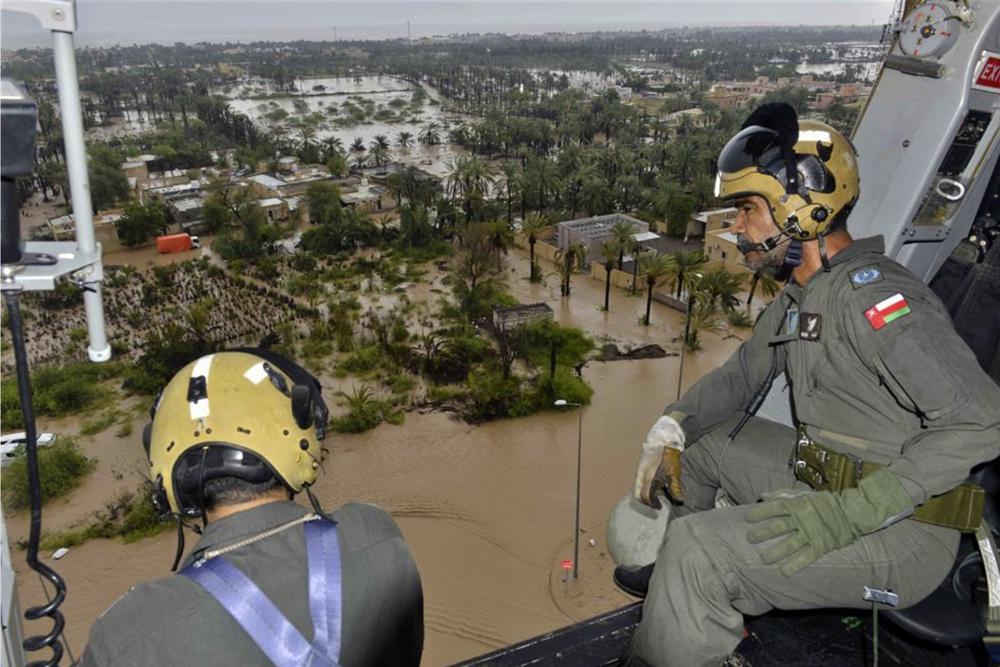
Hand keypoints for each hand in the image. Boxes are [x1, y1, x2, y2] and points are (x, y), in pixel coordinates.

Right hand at [634, 415, 685, 508]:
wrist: (662, 439)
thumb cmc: (669, 456)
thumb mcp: (675, 474)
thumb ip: (676, 489)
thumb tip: (679, 502)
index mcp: (649, 479)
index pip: (646, 497)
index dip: (653, 504)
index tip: (660, 507)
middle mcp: (641, 475)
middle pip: (638, 494)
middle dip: (646, 501)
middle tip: (656, 503)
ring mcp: (640, 469)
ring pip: (638, 487)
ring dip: (646, 492)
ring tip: (659, 491)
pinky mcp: (641, 465)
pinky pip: (640, 479)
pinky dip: (646, 485)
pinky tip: (657, 481)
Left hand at [745, 468, 912, 575]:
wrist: (850, 512)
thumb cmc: (822, 502)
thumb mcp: (801, 494)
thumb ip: (781, 494)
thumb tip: (761, 497)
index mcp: (796, 504)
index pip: (773, 508)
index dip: (758, 513)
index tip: (747, 518)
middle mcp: (801, 519)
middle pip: (777, 527)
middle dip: (761, 534)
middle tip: (750, 539)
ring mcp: (811, 533)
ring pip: (789, 544)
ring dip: (774, 552)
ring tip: (763, 558)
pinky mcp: (820, 546)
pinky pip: (805, 557)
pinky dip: (794, 565)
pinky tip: (783, 572)